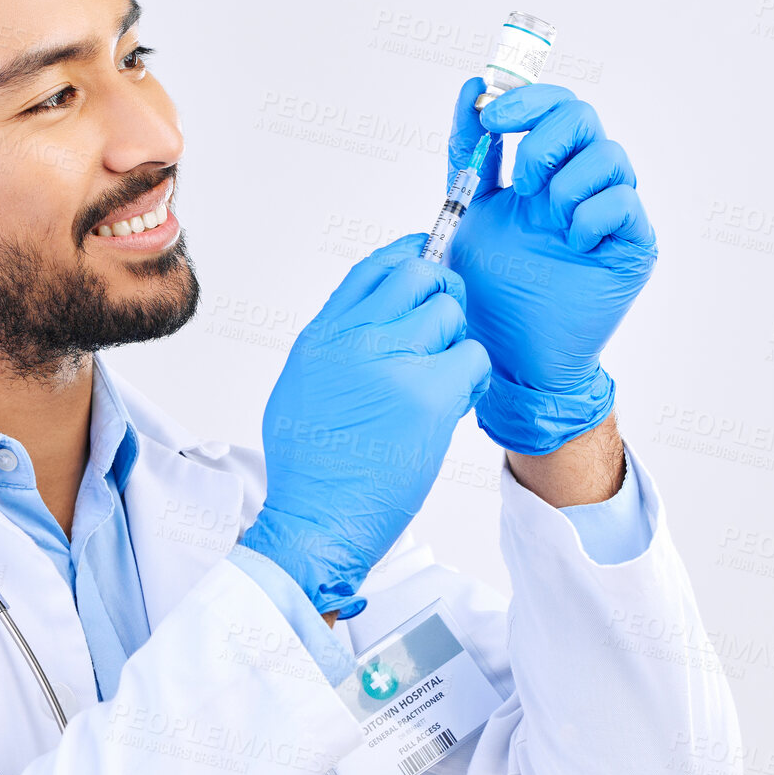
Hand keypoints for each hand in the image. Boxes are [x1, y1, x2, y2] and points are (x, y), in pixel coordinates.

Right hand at [239, 235, 490, 617]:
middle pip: (418, 275)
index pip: (372, 269)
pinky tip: (458, 399)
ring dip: (457, 342)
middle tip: (446, 326)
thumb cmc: (309, 469)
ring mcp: (391, 363)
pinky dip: (474, 376)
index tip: (425, 257)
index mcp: (322, 337)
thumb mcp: (300, 390)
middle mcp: (353, 339)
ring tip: (444, 379)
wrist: (316, 520)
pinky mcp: (428, 395)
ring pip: (451, 314)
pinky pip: (473, 356)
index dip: (406, 254)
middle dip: (442, 292)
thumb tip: (368, 321)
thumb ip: (333, 348)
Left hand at [446, 79, 657, 455]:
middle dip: (545, 136)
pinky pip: (623, 203)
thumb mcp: (465, 216)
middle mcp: (576, 185)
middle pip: (581, 116)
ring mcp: (606, 214)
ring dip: (567, 181)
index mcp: (539, 173)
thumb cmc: (488, 292)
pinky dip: (592, 214)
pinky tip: (570, 243)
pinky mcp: (630, 246)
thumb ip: (467, 157)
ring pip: (608, 155)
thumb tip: (472, 89)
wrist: (508, 357)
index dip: (521, 98)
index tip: (488, 114)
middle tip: (520, 181)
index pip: (546, 107)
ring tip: (545, 220)